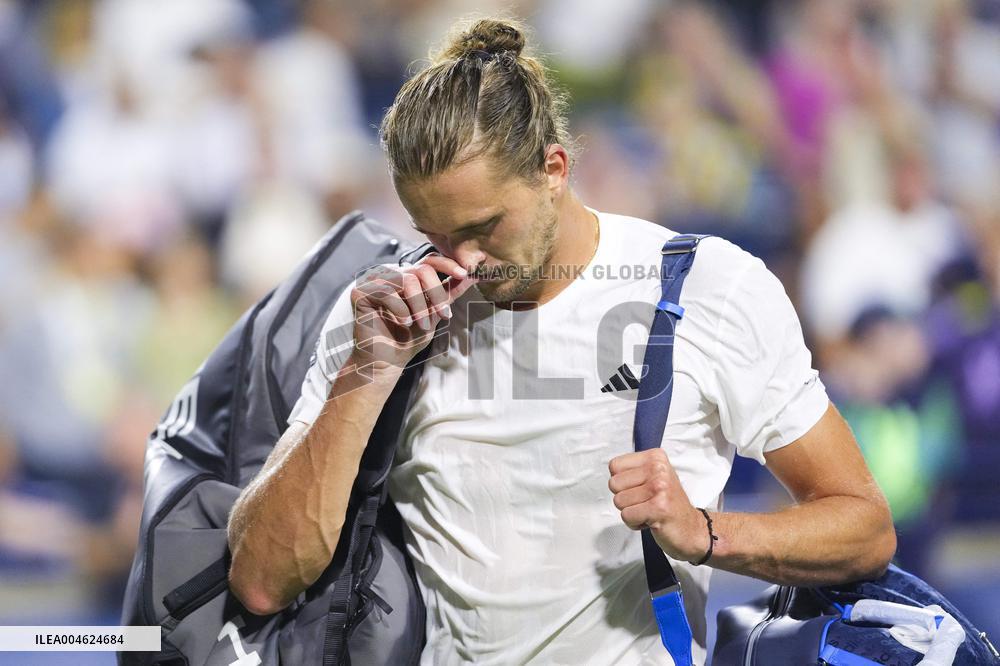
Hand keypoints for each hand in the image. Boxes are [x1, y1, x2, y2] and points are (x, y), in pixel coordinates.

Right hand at [350, 253, 476, 372]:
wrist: (387, 361)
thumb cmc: (409, 339)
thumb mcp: (436, 313)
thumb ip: (450, 293)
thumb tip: (472, 276)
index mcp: (408, 276)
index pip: (430, 260)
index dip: (449, 265)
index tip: (465, 274)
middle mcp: (391, 274)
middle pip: (422, 269)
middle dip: (437, 294)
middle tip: (444, 315)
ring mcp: (374, 280)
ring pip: (408, 280)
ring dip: (420, 306)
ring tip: (422, 324)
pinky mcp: (360, 292)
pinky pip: (387, 293)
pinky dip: (401, 310)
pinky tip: (404, 323)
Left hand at [608, 448, 705, 562]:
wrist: (692, 529)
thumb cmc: (669, 504)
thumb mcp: (654, 477)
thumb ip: (633, 470)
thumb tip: (612, 469)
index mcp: (656, 457)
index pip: (614, 465)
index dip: (622, 482)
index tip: (640, 488)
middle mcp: (658, 469)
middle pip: (614, 484)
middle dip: (625, 498)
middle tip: (645, 502)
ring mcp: (659, 487)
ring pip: (619, 501)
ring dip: (631, 512)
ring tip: (649, 511)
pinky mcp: (658, 508)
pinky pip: (626, 516)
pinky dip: (634, 523)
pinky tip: (651, 520)